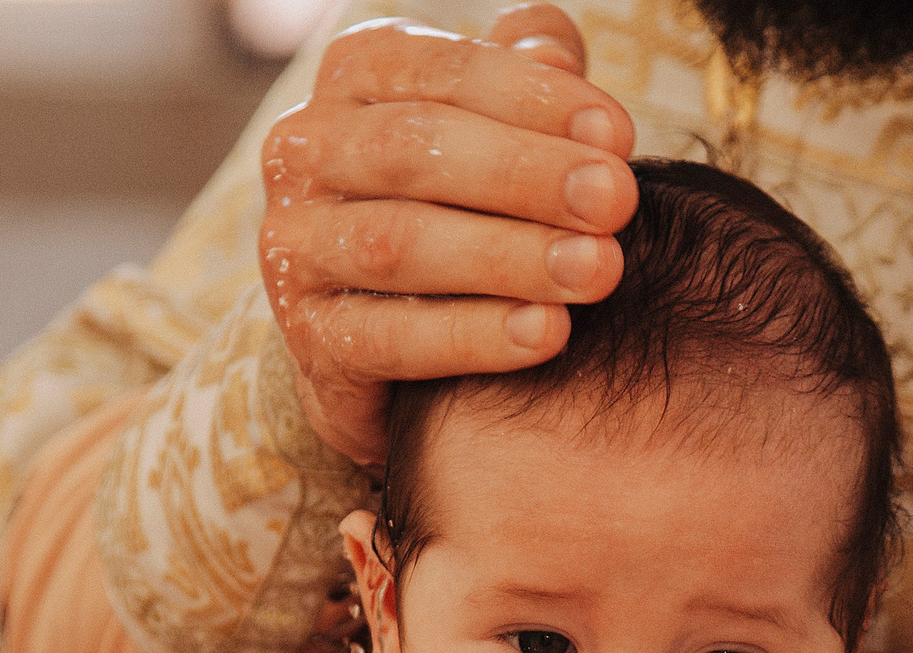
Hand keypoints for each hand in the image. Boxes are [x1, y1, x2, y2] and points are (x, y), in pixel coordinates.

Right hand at [258, 2, 637, 464]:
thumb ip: (525, 76)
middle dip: (524, 174)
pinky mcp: (308, 339)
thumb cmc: (456, 204)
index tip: (618, 136)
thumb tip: (556, 54)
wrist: (379, 336)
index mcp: (354, 78)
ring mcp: (295, 248)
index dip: (532, 99)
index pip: (441, 70)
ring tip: (597, 270)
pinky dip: (473, 336)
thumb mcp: (490, 125)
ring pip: (397, 243)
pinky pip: (389, 338)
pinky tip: (547, 334)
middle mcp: (304, 152)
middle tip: (615, 201)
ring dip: (508, 257)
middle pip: (411, 150)